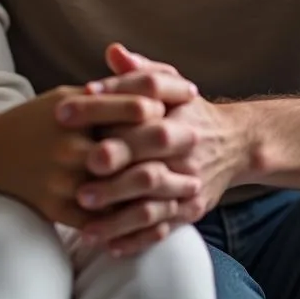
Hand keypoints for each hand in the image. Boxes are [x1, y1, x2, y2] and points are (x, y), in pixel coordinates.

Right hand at [0, 84, 197, 231]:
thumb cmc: (34, 120)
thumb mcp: (65, 97)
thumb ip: (105, 93)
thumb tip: (153, 89)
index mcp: (72, 109)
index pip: (128, 100)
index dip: (163, 96)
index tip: (190, 94)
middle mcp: (68, 143)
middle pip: (131, 142)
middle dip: (169, 141)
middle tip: (199, 138)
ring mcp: (64, 179)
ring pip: (123, 185)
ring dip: (161, 186)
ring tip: (191, 183)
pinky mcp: (60, 208)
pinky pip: (104, 218)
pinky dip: (132, 219)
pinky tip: (158, 216)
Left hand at [65, 45, 253, 252]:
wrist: (236, 143)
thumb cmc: (189, 108)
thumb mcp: (170, 83)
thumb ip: (139, 71)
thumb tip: (112, 52)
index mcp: (175, 114)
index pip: (137, 109)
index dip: (101, 109)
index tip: (63, 112)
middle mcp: (183, 150)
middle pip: (149, 164)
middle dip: (113, 177)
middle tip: (78, 186)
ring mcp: (188, 183)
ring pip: (153, 204)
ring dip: (119, 216)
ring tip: (85, 224)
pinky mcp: (191, 209)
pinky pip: (164, 228)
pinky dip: (137, 239)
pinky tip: (109, 246)